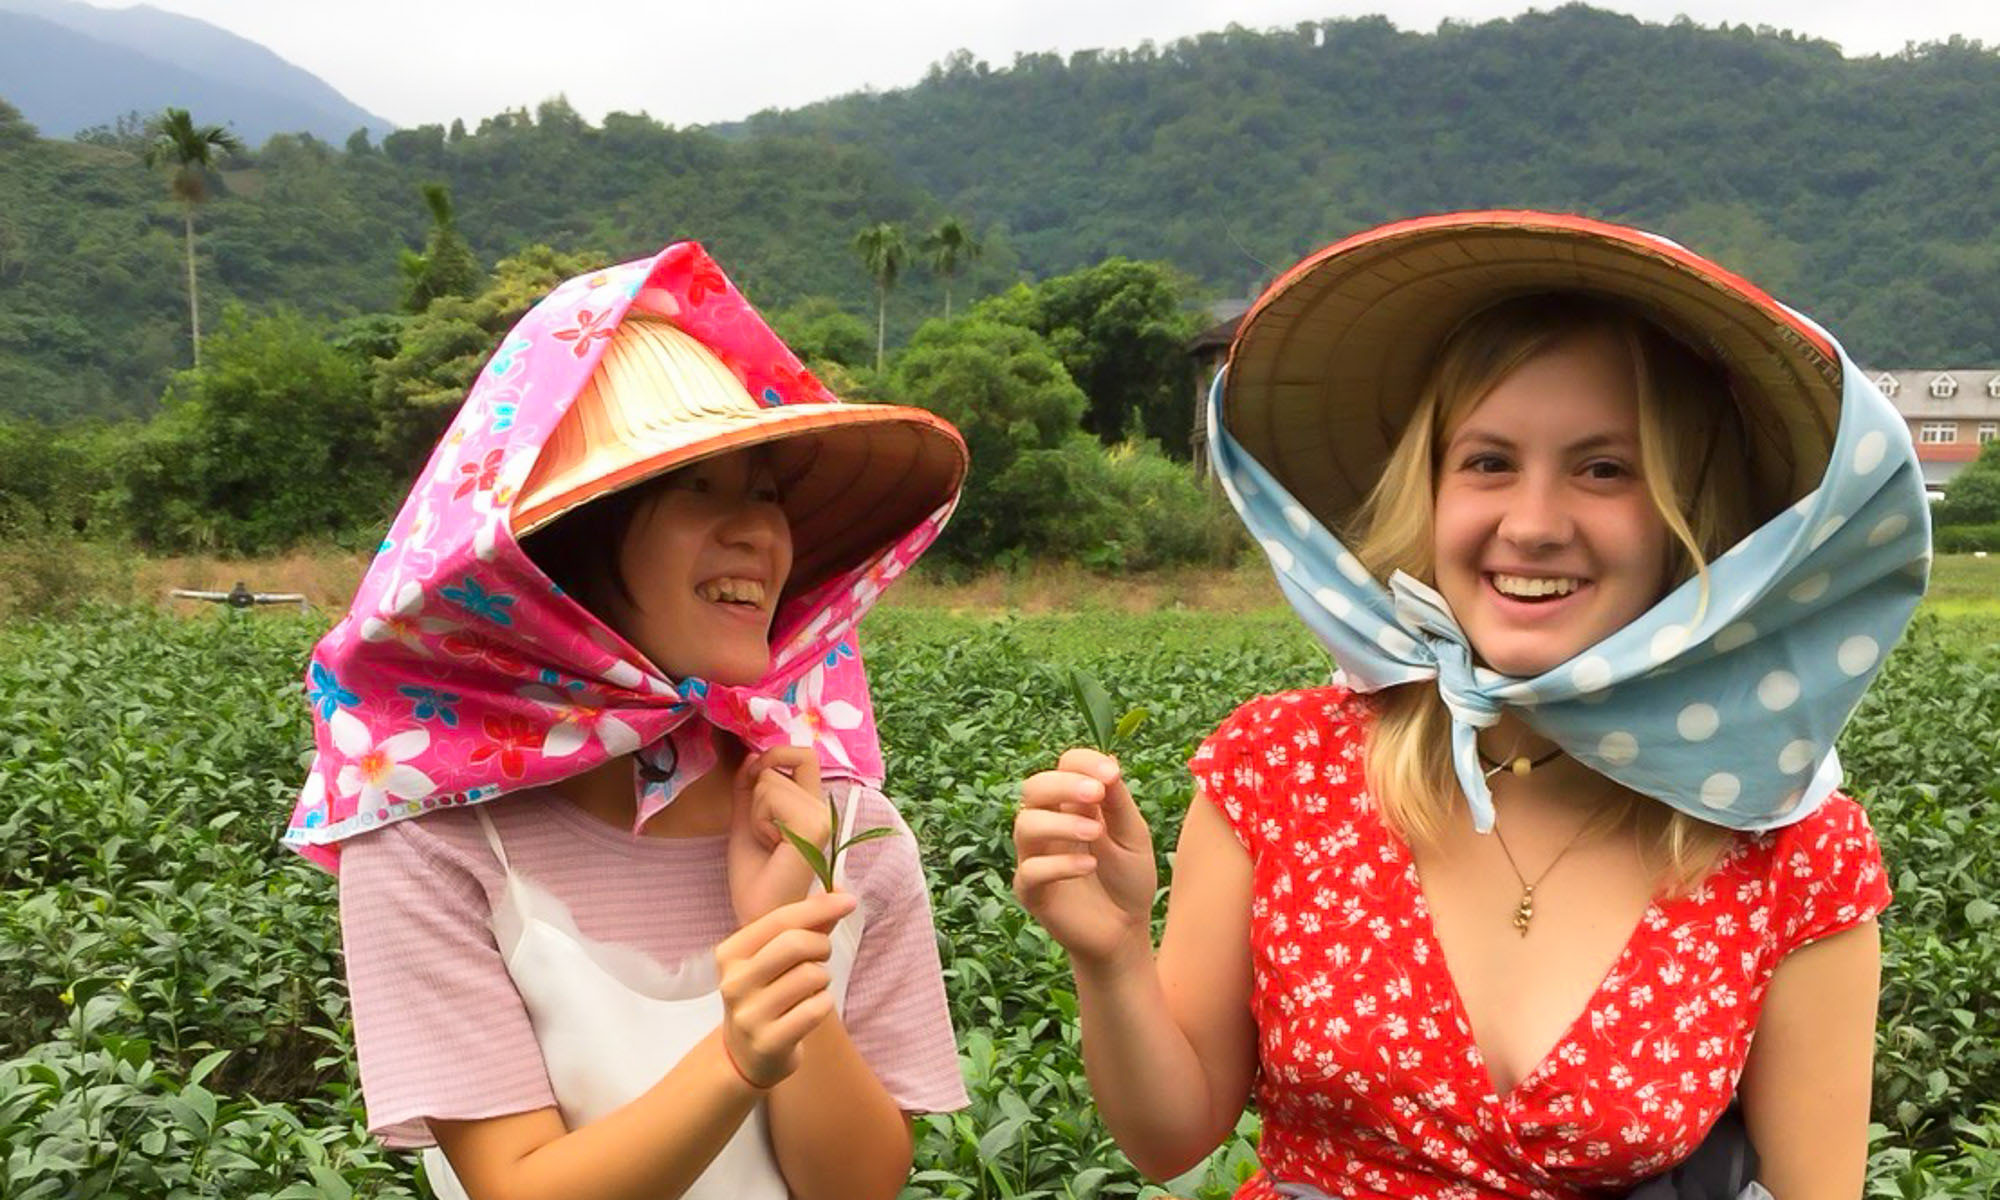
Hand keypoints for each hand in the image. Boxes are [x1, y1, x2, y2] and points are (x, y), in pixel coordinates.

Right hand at [715, 891, 855, 1088]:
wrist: (744, 1056)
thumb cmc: (767, 995)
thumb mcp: (775, 958)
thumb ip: (806, 925)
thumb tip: (840, 892)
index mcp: (731, 953)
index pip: (780, 919)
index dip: (819, 907)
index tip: (849, 900)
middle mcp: (734, 982)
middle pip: (796, 943)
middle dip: (821, 945)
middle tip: (821, 957)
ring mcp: (749, 1014)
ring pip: (811, 976)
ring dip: (822, 979)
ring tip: (810, 989)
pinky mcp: (769, 1041)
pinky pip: (817, 1008)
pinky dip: (823, 1003)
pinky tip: (810, 1010)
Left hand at [728, 745, 830, 924]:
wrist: (756, 911)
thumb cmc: (753, 874)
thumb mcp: (745, 818)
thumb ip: (749, 786)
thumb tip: (751, 755)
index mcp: (810, 807)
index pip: (804, 756)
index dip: (776, 755)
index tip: (754, 774)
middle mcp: (822, 809)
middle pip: (785, 761)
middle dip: (758, 790)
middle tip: (762, 830)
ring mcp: (821, 817)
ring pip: (771, 779)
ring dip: (755, 809)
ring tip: (766, 841)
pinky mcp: (813, 826)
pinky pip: (771, 796)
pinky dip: (758, 818)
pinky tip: (770, 845)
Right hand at [1013, 748, 1157, 969]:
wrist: (1125, 932)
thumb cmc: (1128, 880)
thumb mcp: (1133, 836)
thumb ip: (1118, 803)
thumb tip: (1109, 762)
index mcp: (1074, 805)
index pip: (1064, 766)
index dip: (1084, 764)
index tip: (1111, 773)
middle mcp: (1049, 824)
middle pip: (1034, 787)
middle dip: (1063, 784)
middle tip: (1096, 794)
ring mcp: (1036, 856)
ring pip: (1025, 824)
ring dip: (1061, 823)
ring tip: (1096, 834)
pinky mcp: (1031, 890)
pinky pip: (1030, 870)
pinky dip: (1059, 864)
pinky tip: (1089, 867)